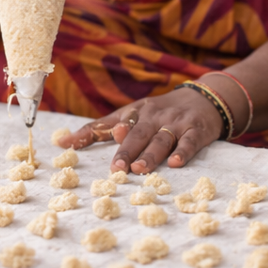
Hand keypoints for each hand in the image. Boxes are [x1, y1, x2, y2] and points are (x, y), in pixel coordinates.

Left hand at [64, 89, 223, 173]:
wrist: (206, 98)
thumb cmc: (159, 112)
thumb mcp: (130, 114)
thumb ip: (98, 129)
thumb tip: (61, 143)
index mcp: (135, 112)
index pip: (111, 124)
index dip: (93, 134)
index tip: (73, 145)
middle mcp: (155, 116)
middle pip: (138, 134)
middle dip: (127, 150)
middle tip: (117, 168)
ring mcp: (176, 123)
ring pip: (161, 140)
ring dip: (150, 154)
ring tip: (140, 168)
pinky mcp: (197, 130)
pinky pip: (190, 142)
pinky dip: (183, 152)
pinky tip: (175, 163)